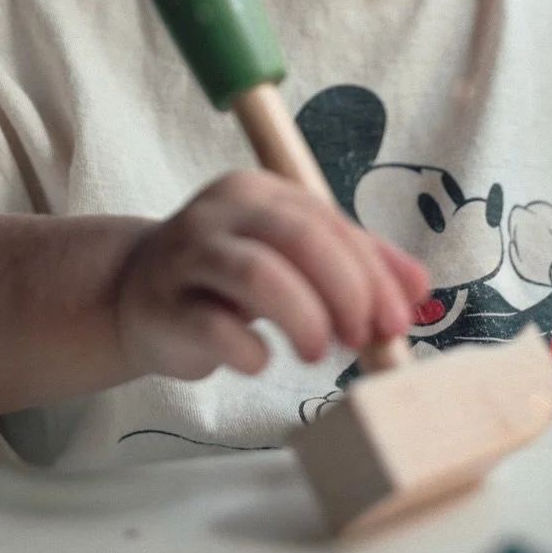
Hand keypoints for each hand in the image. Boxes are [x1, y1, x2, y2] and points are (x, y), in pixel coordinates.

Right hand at [110, 171, 428, 381]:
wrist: (132, 294)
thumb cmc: (227, 276)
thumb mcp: (293, 258)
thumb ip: (355, 264)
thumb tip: (419, 288)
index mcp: (261, 191)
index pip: (329, 222)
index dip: (372, 272)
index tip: (397, 321)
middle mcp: (224, 211)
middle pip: (299, 237)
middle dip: (345, 290)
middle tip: (362, 338)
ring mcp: (189, 254)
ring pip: (258, 273)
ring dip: (303, 316)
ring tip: (317, 352)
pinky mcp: (164, 305)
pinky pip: (213, 325)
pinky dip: (249, 349)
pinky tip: (260, 360)